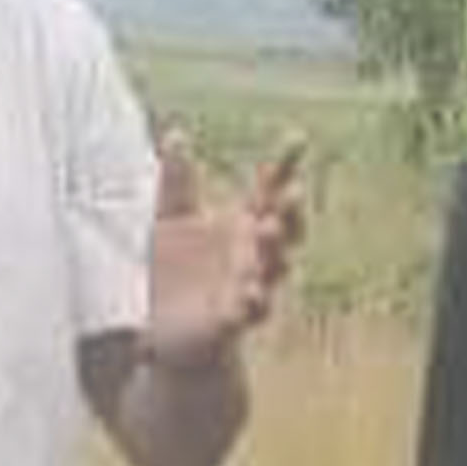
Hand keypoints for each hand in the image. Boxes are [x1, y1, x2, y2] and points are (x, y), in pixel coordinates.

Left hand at [141, 134, 308, 373]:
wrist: (168, 333)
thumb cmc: (176, 273)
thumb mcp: (170, 221)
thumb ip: (177, 182)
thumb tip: (176, 132)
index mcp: (241, 226)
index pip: (269, 193)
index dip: (284, 166)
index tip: (298, 138)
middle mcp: (253, 256)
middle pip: (282, 231)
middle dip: (290, 212)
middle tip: (292, 191)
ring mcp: (247, 289)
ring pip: (270, 271)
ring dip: (274, 252)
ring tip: (269, 231)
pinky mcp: (231, 323)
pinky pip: (245, 314)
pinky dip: (249, 305)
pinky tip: (247, 295)